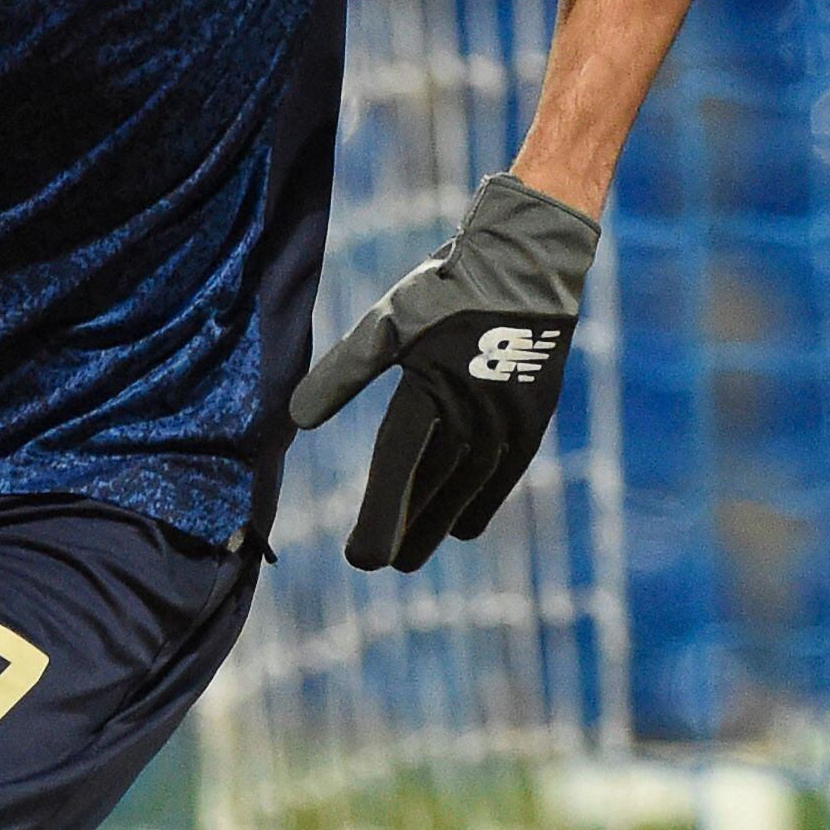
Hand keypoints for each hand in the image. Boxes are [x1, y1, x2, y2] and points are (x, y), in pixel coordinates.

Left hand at [289, 173, 599, 571]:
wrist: (526, 265)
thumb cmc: (444, 291)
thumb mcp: (387, 324)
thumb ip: (342, 374)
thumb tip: (296, 420)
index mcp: (430, 389)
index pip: (398, 467)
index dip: (379, 516)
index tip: (361, 560)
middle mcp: (472, 413)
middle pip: (432, 487)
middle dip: (405, 529)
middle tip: (380, 564)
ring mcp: (507, 419)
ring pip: (467, 487)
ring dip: (438, 522)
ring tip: (412, 555)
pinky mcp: (532, 419)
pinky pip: (503, 475)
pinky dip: (481, 502)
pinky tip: (462, 528)